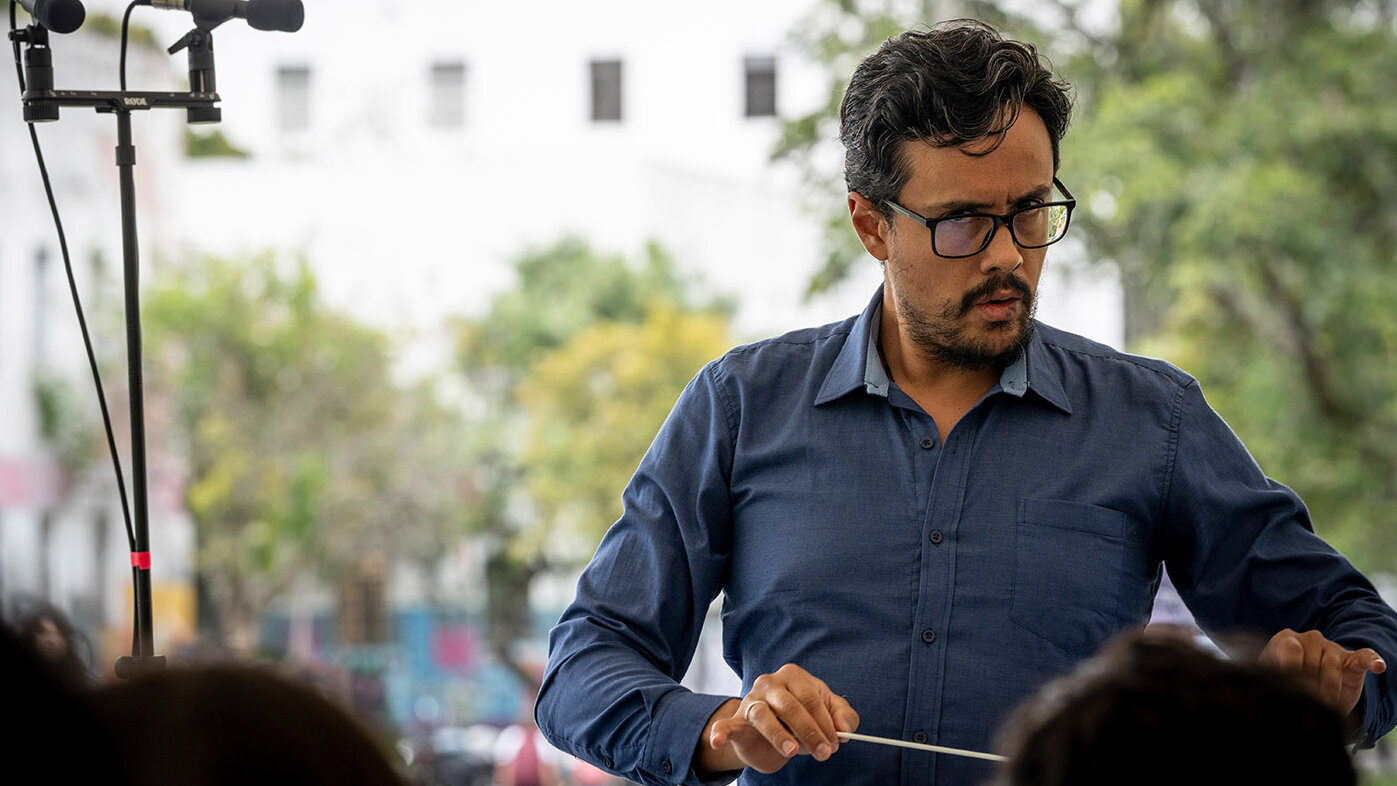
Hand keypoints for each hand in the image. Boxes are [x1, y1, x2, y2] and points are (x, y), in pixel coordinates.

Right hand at [698, 664, 858, 774]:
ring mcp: (751, 700)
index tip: (835, 744)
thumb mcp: (828, 715)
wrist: (772, 736)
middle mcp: (770, 683)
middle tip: (824, 753)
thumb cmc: (802, 719)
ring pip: (764, 716)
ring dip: (780, 736)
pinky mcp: (737, 720)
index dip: (826, 723)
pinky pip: (728, 725)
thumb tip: (845, 728)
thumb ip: (843, 717)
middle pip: (790, 706)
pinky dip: (721, 732)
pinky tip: (718, 739)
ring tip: (792, 752)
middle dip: (810, 732)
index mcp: (794, 676)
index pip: (811, 698)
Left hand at [1259, 628, 1385, 713]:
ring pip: (1332, 666)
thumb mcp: (1272, 680)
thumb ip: (1269, 679)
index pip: (1291, 652)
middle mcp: (1310, 639)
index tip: (1292, 691)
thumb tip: (1260, 691)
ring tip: (1326, 705)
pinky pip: (1363, 657)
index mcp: (1286, 640)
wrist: (1306, 686)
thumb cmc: (1284, 681)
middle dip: (1310, 687)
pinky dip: (1371, 661)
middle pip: (1311, 662)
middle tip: (1308, 703)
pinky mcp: (1352, 659)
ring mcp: (1332, 648)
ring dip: (1330, 689)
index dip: (1292, 674)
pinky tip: (1378, 666)